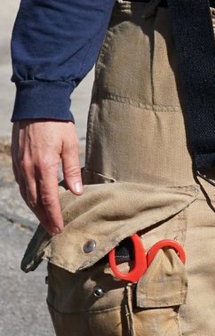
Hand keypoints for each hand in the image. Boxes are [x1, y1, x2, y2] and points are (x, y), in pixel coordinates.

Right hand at [11, 119, 82, 234]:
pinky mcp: (16, 163)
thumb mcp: (70, 143)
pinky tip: (35, 201)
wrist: (36, 105)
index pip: (48, 198)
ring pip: (26, 196)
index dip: (54, 215)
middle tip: (53, 230)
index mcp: (44, 166)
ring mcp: (20, 167)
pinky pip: (21, 186)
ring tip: (46, 220)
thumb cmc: (57, 123)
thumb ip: (72, 169)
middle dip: (44, 218)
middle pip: (35, 202)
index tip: (59, 228)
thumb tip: (76, 191)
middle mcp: (28, 170)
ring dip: (35, 210)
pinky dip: (28, 197)